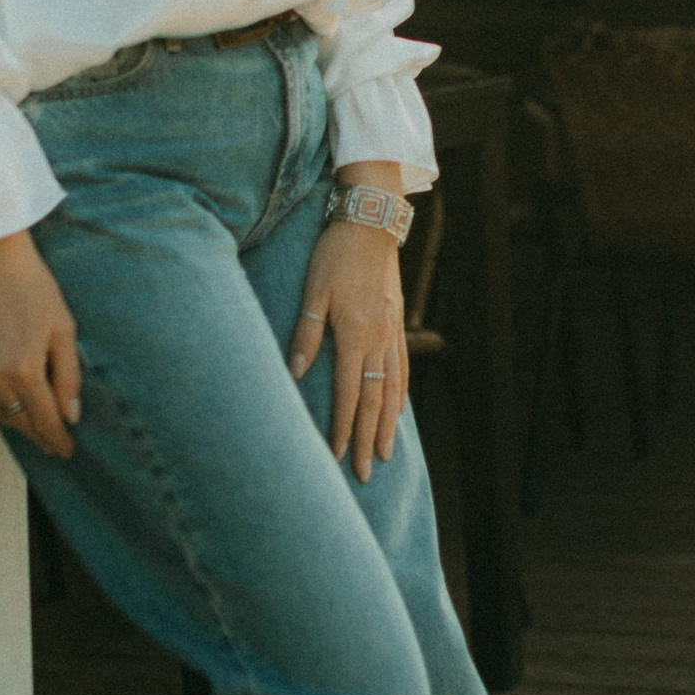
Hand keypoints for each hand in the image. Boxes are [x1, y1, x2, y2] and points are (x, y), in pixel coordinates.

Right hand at [0, 230, 80, 458]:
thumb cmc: (30, 286)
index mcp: (23, 369)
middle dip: (37, 432)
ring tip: (31, 422)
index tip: (66, 450)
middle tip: (51, 440)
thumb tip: (70, 414)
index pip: (43, 420)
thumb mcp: (63, 329)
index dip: (57, 439)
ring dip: (14, 419)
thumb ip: (68, 376)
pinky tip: (5, 398)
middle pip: (17, 420)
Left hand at [289, 204, 406, 481]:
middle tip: (363, 473)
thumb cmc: (335, 254)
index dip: (341, 427)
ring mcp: (391, 332)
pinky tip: (395, 410)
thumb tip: (294, 374)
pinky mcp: (395, 323)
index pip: (347, 393)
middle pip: (373, 401)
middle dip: (366, 439)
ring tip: (384, 454)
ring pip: (392, 389)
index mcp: (355, 334)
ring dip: (386, 425)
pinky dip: (398, 395)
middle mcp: (378, 339)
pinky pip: (401, 369)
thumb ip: (306, 333)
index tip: (335, 456)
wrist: (371, 222)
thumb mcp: (314, 289)